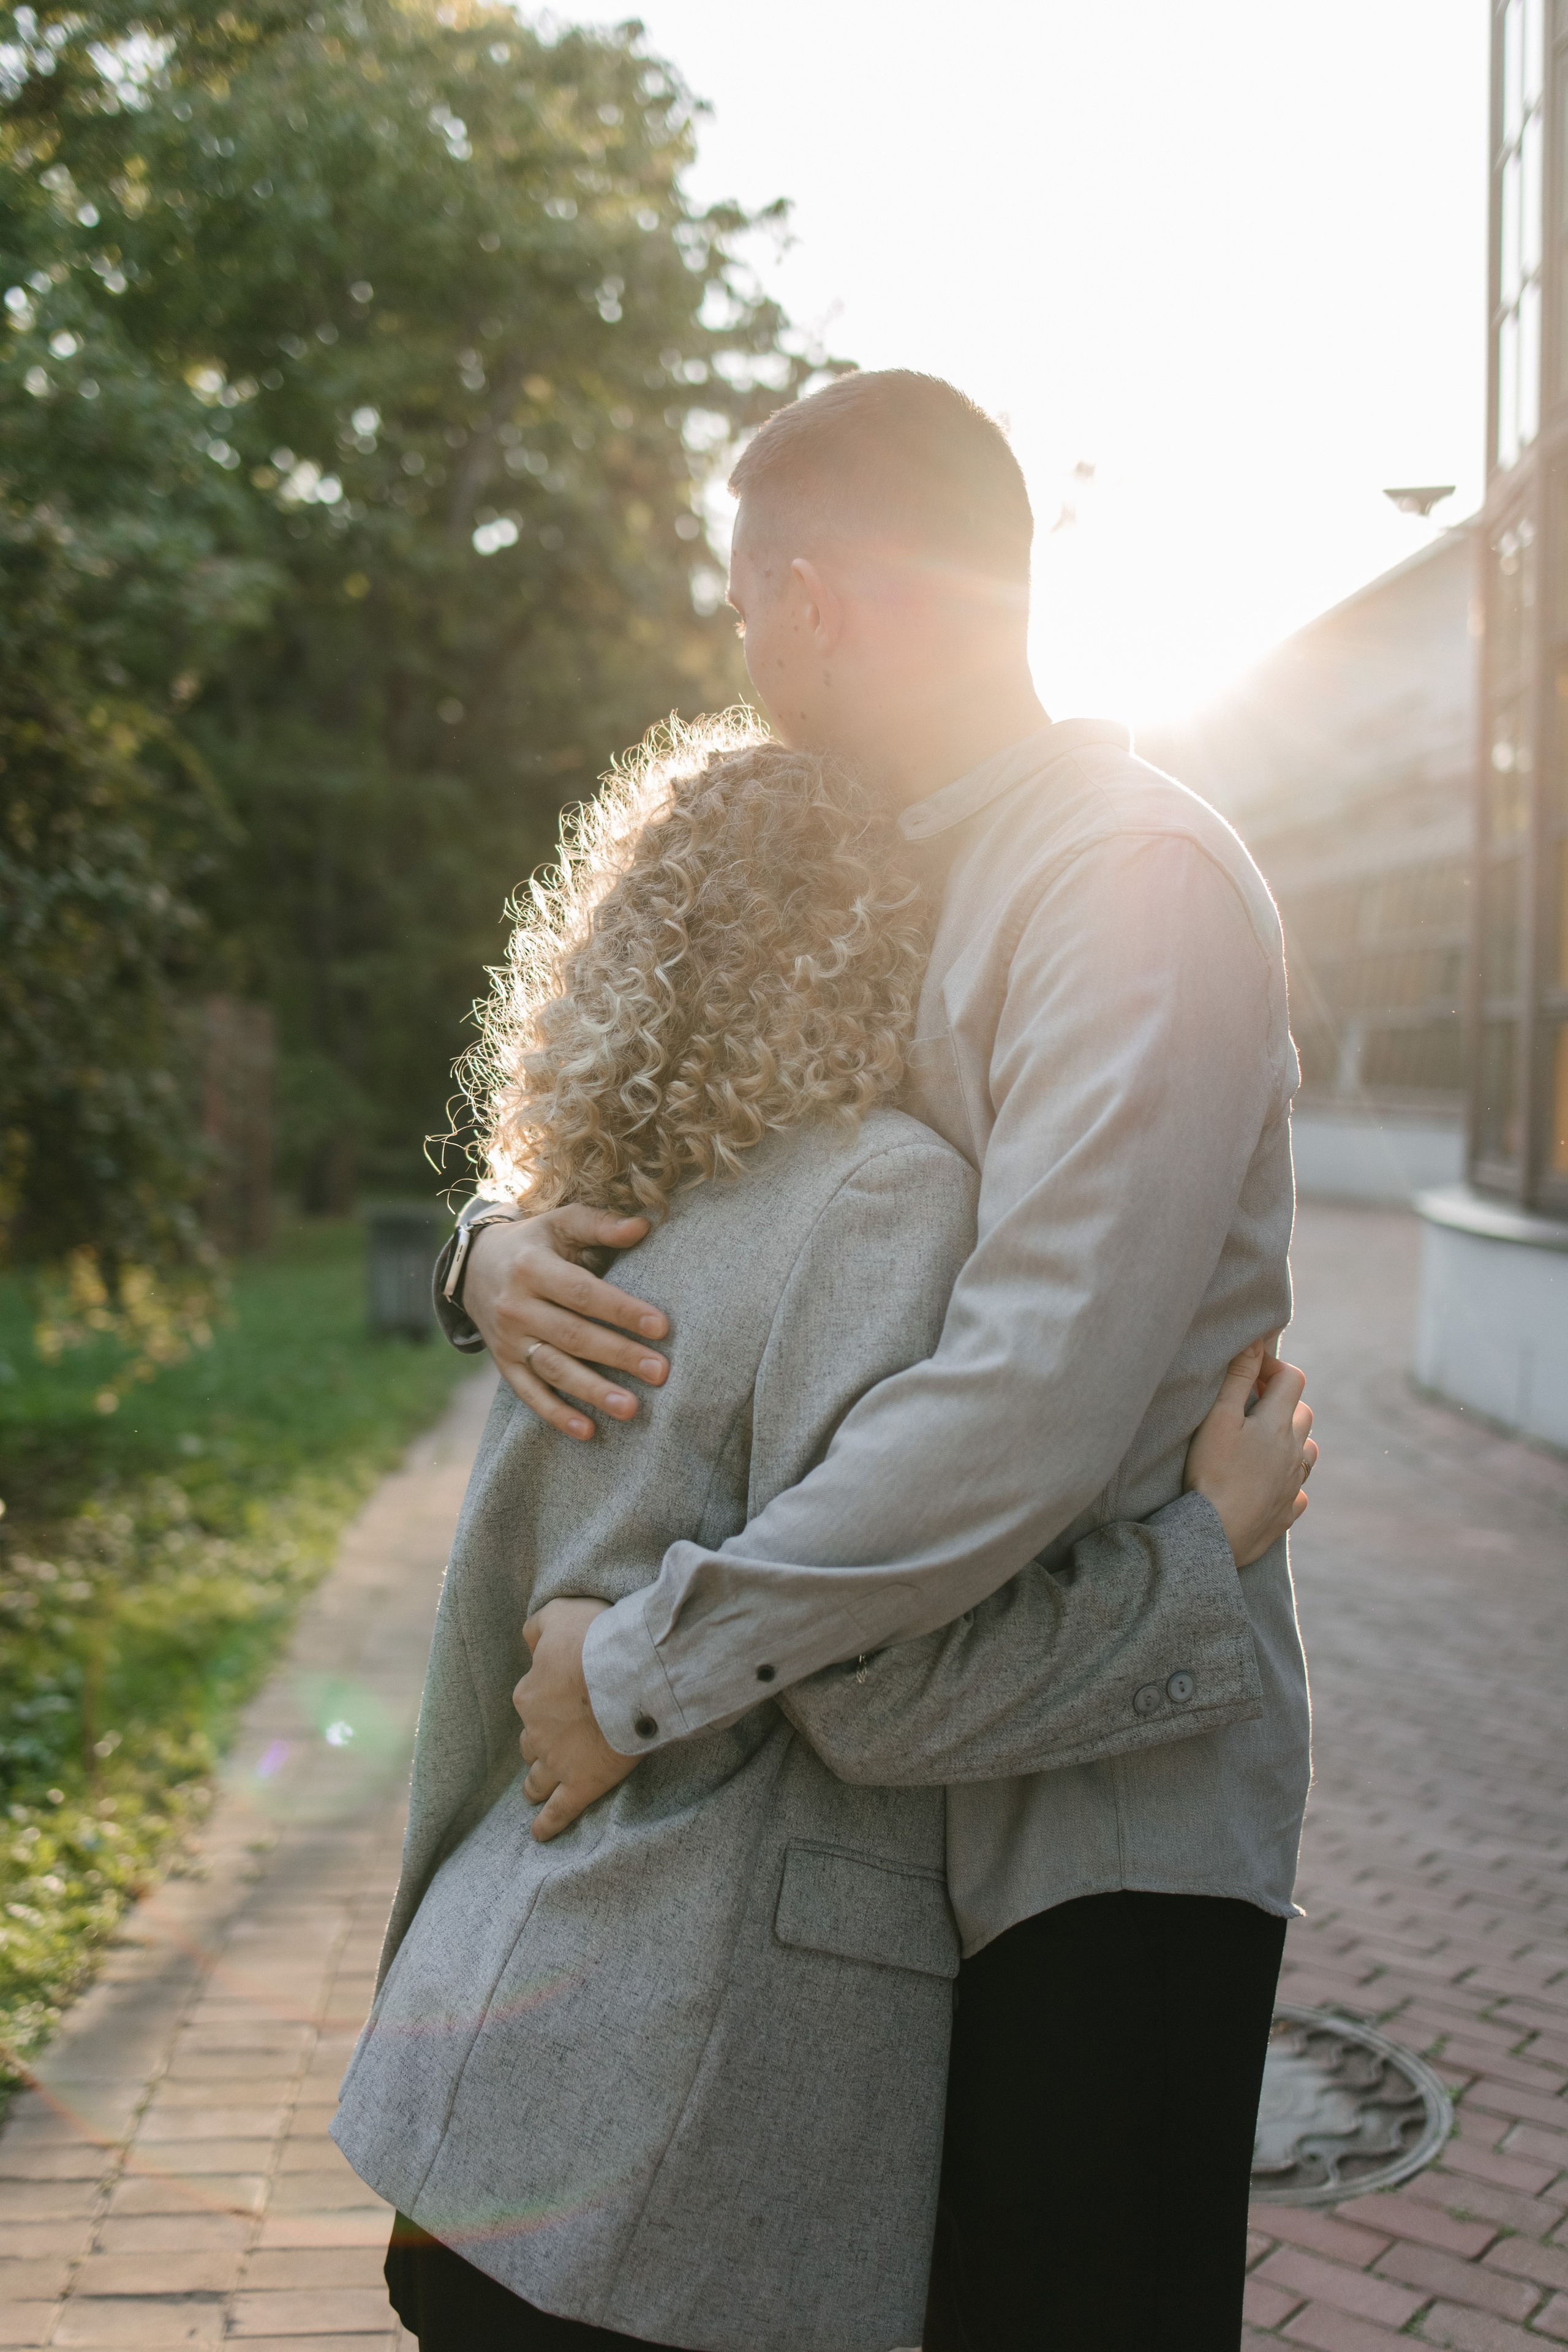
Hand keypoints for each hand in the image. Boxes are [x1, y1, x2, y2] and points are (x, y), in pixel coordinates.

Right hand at [465, 1207, 669, 1439]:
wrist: (474, 1267)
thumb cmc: (535, 1243)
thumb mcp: (560, 1223)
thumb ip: (600, 1224)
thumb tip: (642, 1226)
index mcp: (532, 1267)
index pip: (583, 1293)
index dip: (621, 1310)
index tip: (661, 1326)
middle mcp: (516, 1306)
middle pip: (573, 1335)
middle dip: (619, 1355)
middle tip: (660, 1372)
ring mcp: (508, 1339)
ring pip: (553, 1369)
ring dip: (592, 1391)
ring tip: (630, 1408)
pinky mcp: (504, 1364)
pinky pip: (529, 1394)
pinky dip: (556, 1415)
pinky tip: (588, 1431)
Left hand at [514, 1597, 639, 1839]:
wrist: (627, 1674)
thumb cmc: (595, 1639)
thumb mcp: (559, 1613)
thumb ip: (538, 1627)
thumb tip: (527, 1639)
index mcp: (529, 1693)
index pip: (531, 1700)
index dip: (549, 1698)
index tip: (568, 1694)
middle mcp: (537, 1731)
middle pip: (532, 1742)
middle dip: (541, 1742)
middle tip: (559, 1739)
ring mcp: (558, 1761)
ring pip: (538, 1778)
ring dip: (535, 1783)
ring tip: (535, 1790)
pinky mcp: (583, 1784)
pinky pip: (558, 1811)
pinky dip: (547, 1824)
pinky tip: (539, 1834)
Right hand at [1183, 1338, 1316, 1566]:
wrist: (1214, 1535)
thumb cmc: (1212, 1472)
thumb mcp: (1219, 1418)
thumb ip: (1238, 1377)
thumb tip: (1256, 1339)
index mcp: (1277, 1425)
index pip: (1292, 1379)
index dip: (1273, 1367)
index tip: (1248, 1371)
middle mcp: (1294, 1452)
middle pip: (1303, 1414)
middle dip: (1282, 1402)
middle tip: (1251, 1405)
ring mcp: (1293, 1485)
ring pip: (1307, 1452)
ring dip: (1292, 1441)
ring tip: (1263, 1444)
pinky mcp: (1286, 1513)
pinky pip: (1298, 1492)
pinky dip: (1287, 1481)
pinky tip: (1267, 1484)